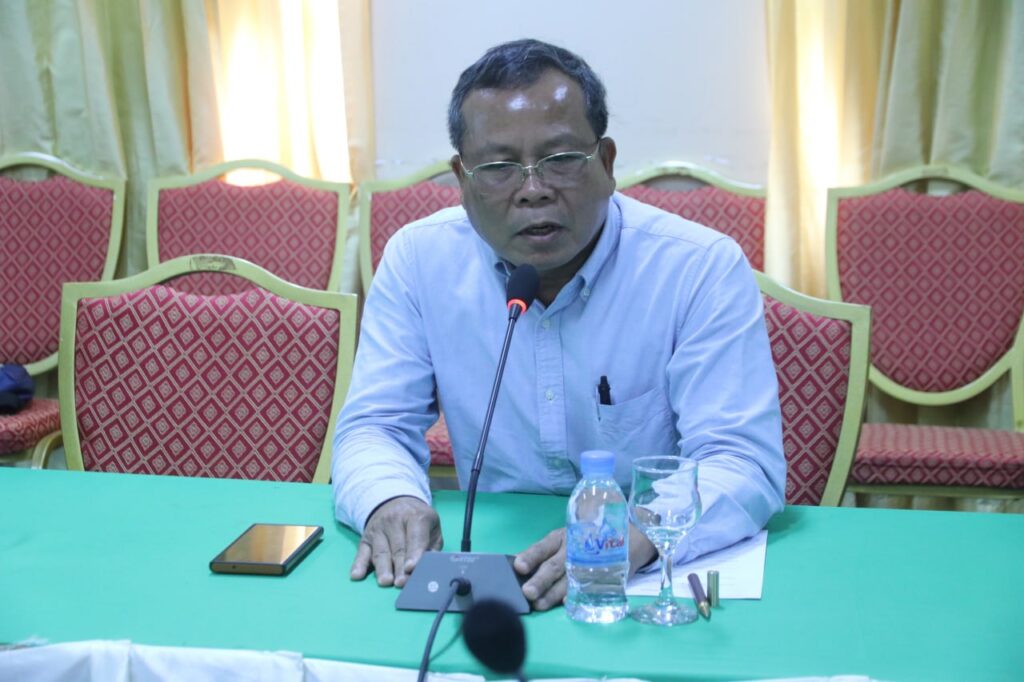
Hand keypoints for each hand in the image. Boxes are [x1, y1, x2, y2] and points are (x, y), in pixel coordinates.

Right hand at [350, 496, 441, 587]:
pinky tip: (357, 575)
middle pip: (397, 548)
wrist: (396, 503)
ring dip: (383, 568)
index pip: (415, 537)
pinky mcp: (365, 539)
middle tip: (402, 582)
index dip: (414, 553)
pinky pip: (361, 553)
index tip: (411, 568)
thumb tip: (431, 566)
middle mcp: (394, 521)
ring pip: (381, 552)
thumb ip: (432, 546)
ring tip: (385, 582)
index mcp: (415, 516)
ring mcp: (378, 529)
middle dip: (400, 567)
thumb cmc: (418, 520)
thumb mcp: (431, 526)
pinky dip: (358, 565)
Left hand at [513, 523, 657, 610]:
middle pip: (555, 565)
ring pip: (569, 580)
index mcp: (562, 538)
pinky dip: (578, 596)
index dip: (531, 556)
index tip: (518, 565)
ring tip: (540, 605)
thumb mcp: (566, 538)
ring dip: (554, 594)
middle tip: (527, 592)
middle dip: (541, 580)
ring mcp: (589, 564)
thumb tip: (518, 568)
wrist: (628, 535)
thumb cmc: (584, 538)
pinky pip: (589, 587)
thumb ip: (546, 553)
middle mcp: (574, 550)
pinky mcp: (603, 575)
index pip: (543, 546)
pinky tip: (568, 604)